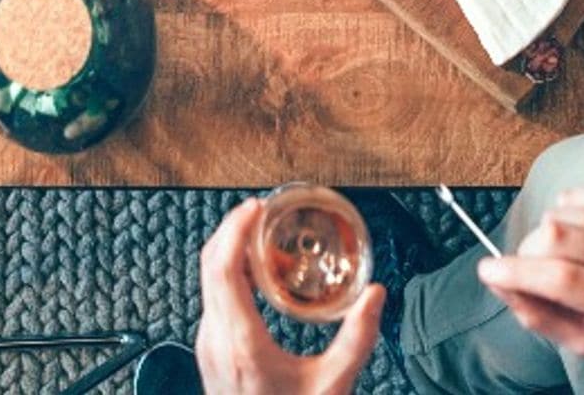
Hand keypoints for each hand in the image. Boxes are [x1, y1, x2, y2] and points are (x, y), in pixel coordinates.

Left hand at [195, 198, 384, 394]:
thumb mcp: (332, 386)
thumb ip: (357, 339)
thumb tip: (376, 295)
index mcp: (240, 343)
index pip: (222, 269)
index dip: (234, 230)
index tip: (256, 208)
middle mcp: (215, 340)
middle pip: (209, 265)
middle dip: (231, 228)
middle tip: (261, 209)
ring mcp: (207, 346)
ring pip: (207, 279)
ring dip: (229, 248)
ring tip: (262, 232)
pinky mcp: (211, 351)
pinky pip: (213, 296)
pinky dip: (230, 271)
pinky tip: (258, 271)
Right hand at [478, 183, 583, 365]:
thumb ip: (539, 315)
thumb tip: (497, 282)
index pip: (561, 278)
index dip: (516, 272)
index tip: (487, 270)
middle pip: (555, 235)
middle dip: (528, 250)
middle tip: (531, 265)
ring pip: (560, 213)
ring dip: (552, 234)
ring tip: (577, 254)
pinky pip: (574, 194)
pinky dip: (569, 213)